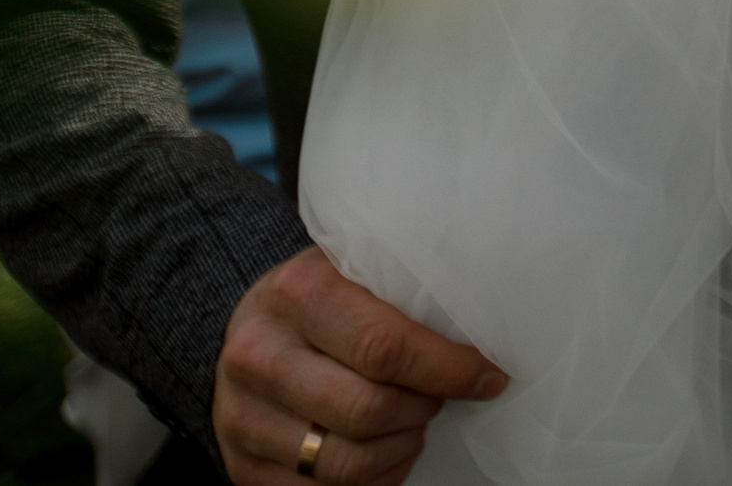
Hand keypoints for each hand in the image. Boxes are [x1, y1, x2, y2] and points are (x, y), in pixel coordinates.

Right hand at [213, 247, 505, 485]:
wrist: (252, 329)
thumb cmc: (328, 296)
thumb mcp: (359, 267)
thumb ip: (411, 287)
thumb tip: (490, 325)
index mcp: (296, 293)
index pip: (386, 347)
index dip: (449, 370)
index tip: (488, 375)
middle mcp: (259, 356)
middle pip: (368, 411)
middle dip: (424, 409)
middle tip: (440, 396)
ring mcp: (241, 417)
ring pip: (348, 463)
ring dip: (402, 447)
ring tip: (413, 421)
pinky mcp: (241, 466)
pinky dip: (375, 480)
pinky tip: (386, 450)